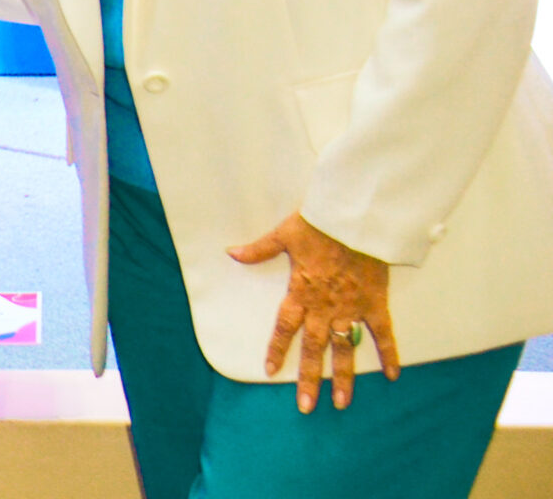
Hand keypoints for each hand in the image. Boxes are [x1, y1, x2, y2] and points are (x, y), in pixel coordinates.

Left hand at [229, 210, 399, 410]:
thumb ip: (259, 249)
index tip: (269, 371)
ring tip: (341, 403)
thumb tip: (231, 252)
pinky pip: (384, 334)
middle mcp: (324, 307)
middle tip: (306, 406)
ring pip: (345, 349)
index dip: (276, 349)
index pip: (285, 327)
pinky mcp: (376, 303)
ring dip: (343, 376)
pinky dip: (390, 354)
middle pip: (314, 348)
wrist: (356, 220)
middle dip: (308, 378)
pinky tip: (393, 376)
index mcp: (301, 293)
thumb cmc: (319, 225)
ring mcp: (351, 308)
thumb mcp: (284, 234)